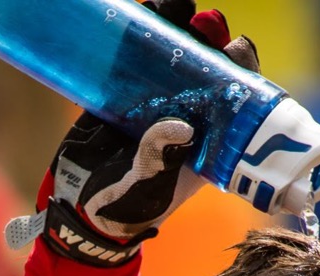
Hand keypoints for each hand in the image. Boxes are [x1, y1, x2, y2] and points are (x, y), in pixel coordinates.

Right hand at [6, 1, 258, 265]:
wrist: (80, 210)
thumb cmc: (126, 209)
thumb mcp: (149, 190)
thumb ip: (160, 161)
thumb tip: (181, 127)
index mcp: (207, 138)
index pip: (234, 95)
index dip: (239, 69)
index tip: (234, 49)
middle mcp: (186, 113)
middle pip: (207, 64)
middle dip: (209, 37)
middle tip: (204, 21)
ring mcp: (153, 100)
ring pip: (171, 53)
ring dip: (176, 25)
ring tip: (173, 5)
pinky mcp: (121, 93)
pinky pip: (132, 57)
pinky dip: (137, 32)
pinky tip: (141, 10)